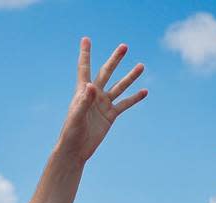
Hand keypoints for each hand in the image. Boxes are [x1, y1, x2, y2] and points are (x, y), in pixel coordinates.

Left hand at [55, 38, 146, 161]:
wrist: (76, 150)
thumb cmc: (71, 132)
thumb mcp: (77, 116)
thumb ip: (84, 101)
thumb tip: (91, 86)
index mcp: (82, 92)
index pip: (84, 68)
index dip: (85, 54)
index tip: (86, 39)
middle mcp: (94, 95)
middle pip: (106, 73)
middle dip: (115, 60)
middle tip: (124, 46)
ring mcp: (103, 105)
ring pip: (119, 87)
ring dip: (130, 77)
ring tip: (141, 65)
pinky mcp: (110, 116)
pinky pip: (125, 104)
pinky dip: (135, 98)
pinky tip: (144, 91)